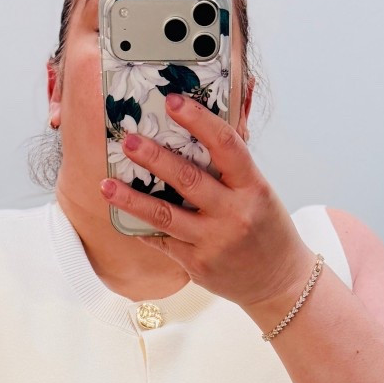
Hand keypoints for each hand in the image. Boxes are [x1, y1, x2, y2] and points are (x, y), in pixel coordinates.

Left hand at [101, 94, 315, 325]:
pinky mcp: (198, 265)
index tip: (173, 101)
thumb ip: (233, 163)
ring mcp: (214, 241)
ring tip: (106, 185)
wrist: (277, 281)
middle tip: (128, 140)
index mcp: (253, 187)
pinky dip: (142, 229)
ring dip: (132, 199)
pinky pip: (163, 243)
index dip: (198, 120)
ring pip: (166, 216)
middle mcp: (234, 213)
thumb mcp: (260, 191)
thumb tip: (206, 121)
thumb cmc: (266, 228)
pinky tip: (122, 217)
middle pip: (188, 179)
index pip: (226, 145)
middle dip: (154, 158)